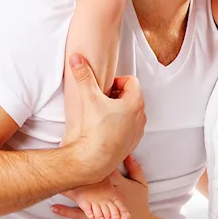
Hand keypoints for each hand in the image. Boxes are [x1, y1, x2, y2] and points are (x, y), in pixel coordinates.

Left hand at [53, 155, 154, 218]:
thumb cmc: (140, 204)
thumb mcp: (141, 184)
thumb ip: (136, 169)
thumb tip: (129, 154)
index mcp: (118, 184)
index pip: (104, 170)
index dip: (94, 161)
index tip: (82, 152)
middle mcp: (107, 195)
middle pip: (90, 181)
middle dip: (77, 173)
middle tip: (62, 164)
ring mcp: (100, 207)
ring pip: (81, 196)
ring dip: (68, 190)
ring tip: (54, 183)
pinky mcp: (95, 218)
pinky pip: (78, 214)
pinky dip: (66, 211)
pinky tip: (55, 207)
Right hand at [65, 54, 146, 183]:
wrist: (94, 160)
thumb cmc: (95, 131)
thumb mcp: (89, 98)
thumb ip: (83, 76)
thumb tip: (77, 59)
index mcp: (135, 102)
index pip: (131, 81)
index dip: (116, 81)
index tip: (104, 89)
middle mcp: (140, 116)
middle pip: (131, 95)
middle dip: (116, 95)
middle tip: (101, 100)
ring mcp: (137, 130)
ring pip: (130, 111)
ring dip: (118, 109)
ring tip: (102, 114)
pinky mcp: (132, 142)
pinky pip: (129, 126)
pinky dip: (119, 124)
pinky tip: (104, 128)